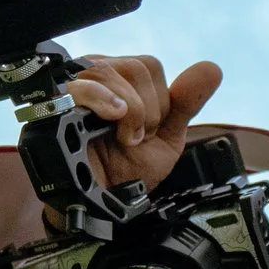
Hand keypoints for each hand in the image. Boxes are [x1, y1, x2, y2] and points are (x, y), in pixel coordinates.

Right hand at [65, 56, 222, 191]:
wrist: (105, 202)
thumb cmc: (127, 169)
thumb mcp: (166, 137)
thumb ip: (187, 102)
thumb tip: (212, 69)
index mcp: (120, 81)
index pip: (148, 65)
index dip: (158, 101)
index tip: (150, 132)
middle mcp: (96, 78)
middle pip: (135, 67)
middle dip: (147, 111)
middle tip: (134, 139)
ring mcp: (75, 88)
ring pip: (113, 73)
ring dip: (130, 113)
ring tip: (123, 140)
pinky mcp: (57, 106)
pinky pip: (82, 85)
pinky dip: (104, 99)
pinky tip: (114, 117)